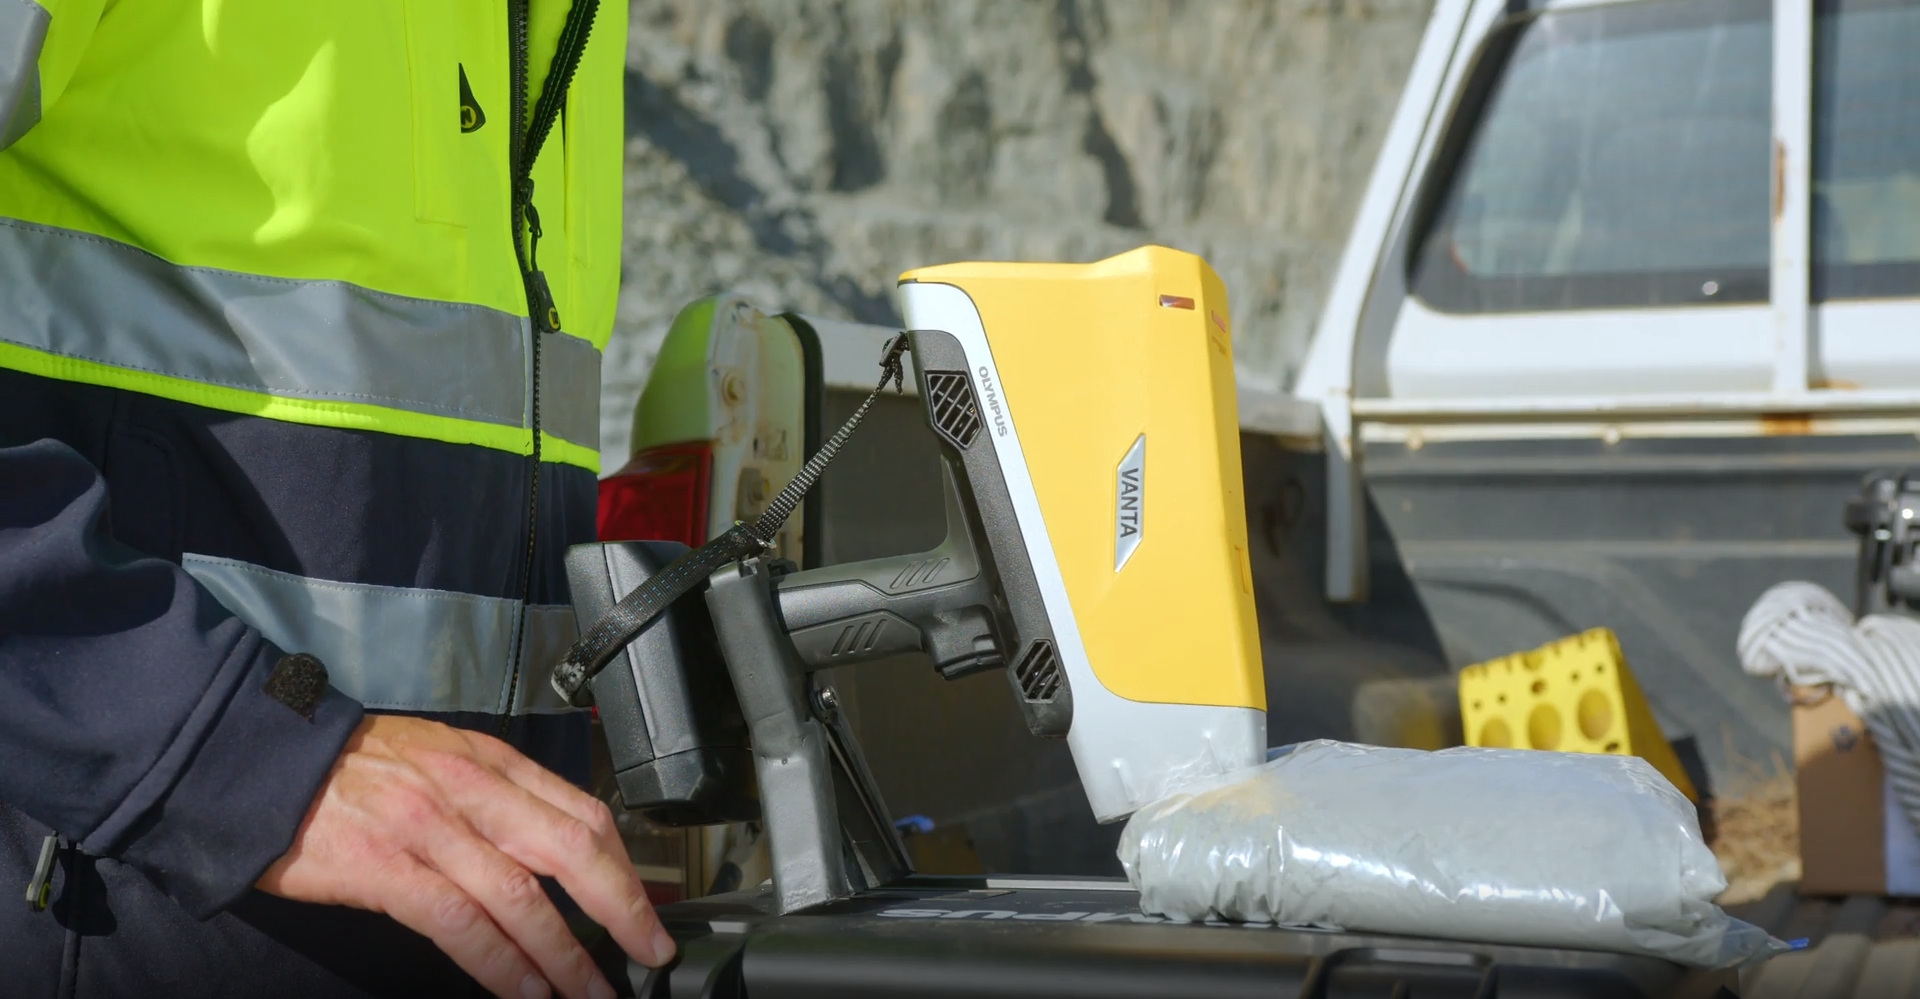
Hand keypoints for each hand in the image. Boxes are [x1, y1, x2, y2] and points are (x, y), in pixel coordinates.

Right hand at [258, 715, 674, 998]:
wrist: (259, 761)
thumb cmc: (349, 767)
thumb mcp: (439, 755)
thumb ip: (495, 796)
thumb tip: (551, 848)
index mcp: (489, 761)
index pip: (581, 811)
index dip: (623, 866)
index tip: (646, 907)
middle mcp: (469, 787)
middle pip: (570, 849)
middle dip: (621, 907)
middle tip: (650, 951)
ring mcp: (428, 828)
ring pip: (521, 897)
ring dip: (566, 955)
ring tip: (592, 993)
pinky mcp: (384, 869)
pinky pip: (460, 924)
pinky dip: (502, 965)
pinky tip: (526, 993)